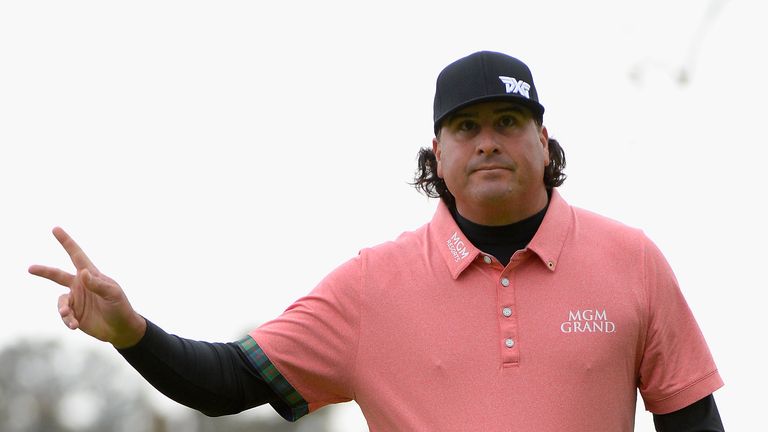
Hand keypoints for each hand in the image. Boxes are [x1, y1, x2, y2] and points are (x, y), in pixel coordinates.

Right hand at [29, 227, 145, 348]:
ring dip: (63, 309)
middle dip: (44, 271)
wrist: (120, 329)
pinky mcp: (74, 313)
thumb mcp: (113, 294)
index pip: (77, 256)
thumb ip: (97, 284)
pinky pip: (64, 314)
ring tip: (69, 316)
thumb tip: (82, 272)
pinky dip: (67, 319)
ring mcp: (76, 299)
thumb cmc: (120, 307)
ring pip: (61, 301)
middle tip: (30, 268)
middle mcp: (80, 285)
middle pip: (58, 275)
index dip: (66, 242)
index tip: (55, 229)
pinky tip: (74, 325)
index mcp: (91, 275)